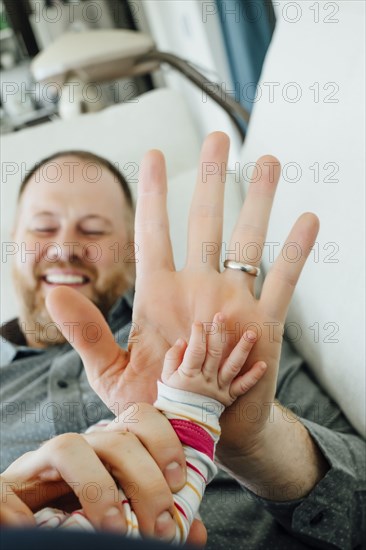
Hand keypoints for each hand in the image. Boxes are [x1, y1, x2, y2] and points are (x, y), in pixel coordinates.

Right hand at [0, 406, 188, 540]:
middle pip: (115, 438)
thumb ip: (157, 520)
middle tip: (160, 525)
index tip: (180, 482)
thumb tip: (194, 531)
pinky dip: (20, 514)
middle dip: (144, 478)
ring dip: (98, 489)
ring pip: (69, 446)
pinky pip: (6, 491)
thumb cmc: (79, 520)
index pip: (139, 420)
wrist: (30, 525)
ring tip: (113, 532)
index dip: (165, 441)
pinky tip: (36, 534)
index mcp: (108, 452)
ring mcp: (40, 465)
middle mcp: (78, 449)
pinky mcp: (7, 488)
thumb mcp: (125, 518)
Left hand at [46, 132, 317, 469]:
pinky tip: (307, 220)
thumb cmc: (154, 405)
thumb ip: (86, 332)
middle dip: (212, 178)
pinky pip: (282, 283)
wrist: (198, 430)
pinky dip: (296, 253)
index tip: (152, 155)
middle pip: (205, 222)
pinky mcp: (262, 325)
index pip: (153, 232)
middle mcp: (197, 288)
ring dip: (259, 201)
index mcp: (158, 295)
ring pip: (248, 241)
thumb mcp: (110, 372)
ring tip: (267, 162)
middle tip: (221, 138)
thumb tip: (54, 295)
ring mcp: (231, 302)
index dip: (152, 193)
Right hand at [162, 313, 266, 405]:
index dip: (197, 336)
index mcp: (188, 376)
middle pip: (214, 354)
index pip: (195, 351)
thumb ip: (172, 357)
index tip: (199, 322)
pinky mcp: (229, 397)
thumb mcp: (166, 377)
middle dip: (217, 333)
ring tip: (252, 333)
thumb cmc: (174, 395)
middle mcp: (206, 381)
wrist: (185, 424)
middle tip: (222, 316)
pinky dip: (253, 376)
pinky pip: (243, 386)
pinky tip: (263, 364)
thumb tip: (183, 340)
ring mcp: (220, 389)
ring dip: (242, 349)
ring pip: (232, 366)